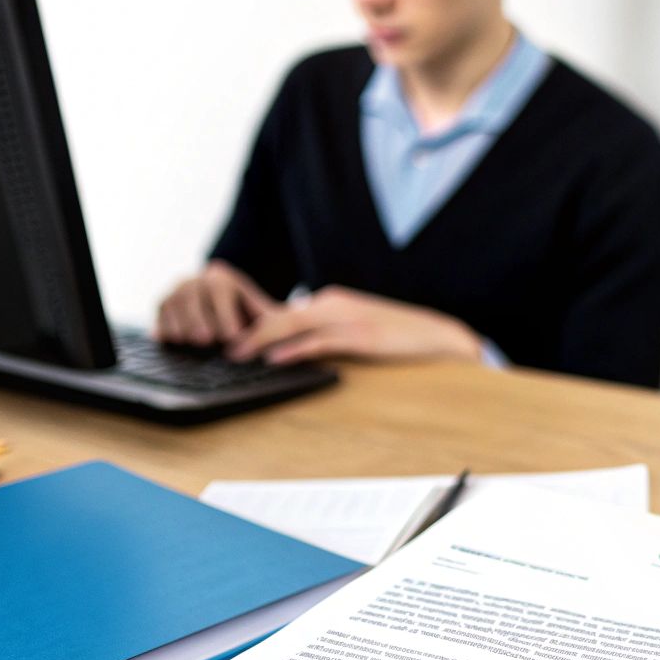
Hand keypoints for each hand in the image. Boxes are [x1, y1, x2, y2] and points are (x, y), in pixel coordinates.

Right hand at [154, 259, 277, 346]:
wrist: (219, 307)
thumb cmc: (243, 315)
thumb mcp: (258, 314)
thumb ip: (267, 322)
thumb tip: (272, 339)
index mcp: (221, 278)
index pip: (220, 292)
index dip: (224, 314)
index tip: (231, 336)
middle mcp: (196, 279)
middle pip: (192, 296)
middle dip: (199, 319)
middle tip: (206, 340)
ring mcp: (176, 290)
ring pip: (173, 303)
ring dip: (180, 323)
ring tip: (189, 341)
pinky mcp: (162, 303)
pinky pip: (159, 312)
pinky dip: (164, 326)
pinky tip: (173, 340)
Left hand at [225, 285, 481, 365]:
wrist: (439, 336)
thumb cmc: (397, 336)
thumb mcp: (356, 330)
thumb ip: (325, 334)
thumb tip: (292, 349)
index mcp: (331, 301)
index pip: (283, 310)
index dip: (253, 324)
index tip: (229, 338)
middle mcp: (334, 303)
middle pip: (280, 314)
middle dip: (247, 330)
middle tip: (220, 346)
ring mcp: (348, 318)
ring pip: (294, 324)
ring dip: (261, 339)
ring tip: (236, 353)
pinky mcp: (362, 336)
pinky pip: (320, 341)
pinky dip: (293, 349)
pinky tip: (274, 358)